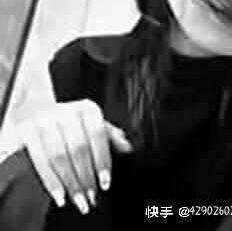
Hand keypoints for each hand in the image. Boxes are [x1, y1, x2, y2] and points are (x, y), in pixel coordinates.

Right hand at [10, 99, 132, 213]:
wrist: (33, 110)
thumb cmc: (69, 121)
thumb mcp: (91, 123)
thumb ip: (109, 135)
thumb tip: (127, 147)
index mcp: (87, 109)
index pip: (98, 134)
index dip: (102, 160)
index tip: (105, 182)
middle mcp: (66, 112)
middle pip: (78, 148)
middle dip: (86, 176)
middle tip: (91, 197)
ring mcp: (44, 121)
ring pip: (58, 156)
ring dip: (70, 182)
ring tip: (78, 199)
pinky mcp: (26, 132)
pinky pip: (39, 161)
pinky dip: (50, 181)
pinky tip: (60, 196)